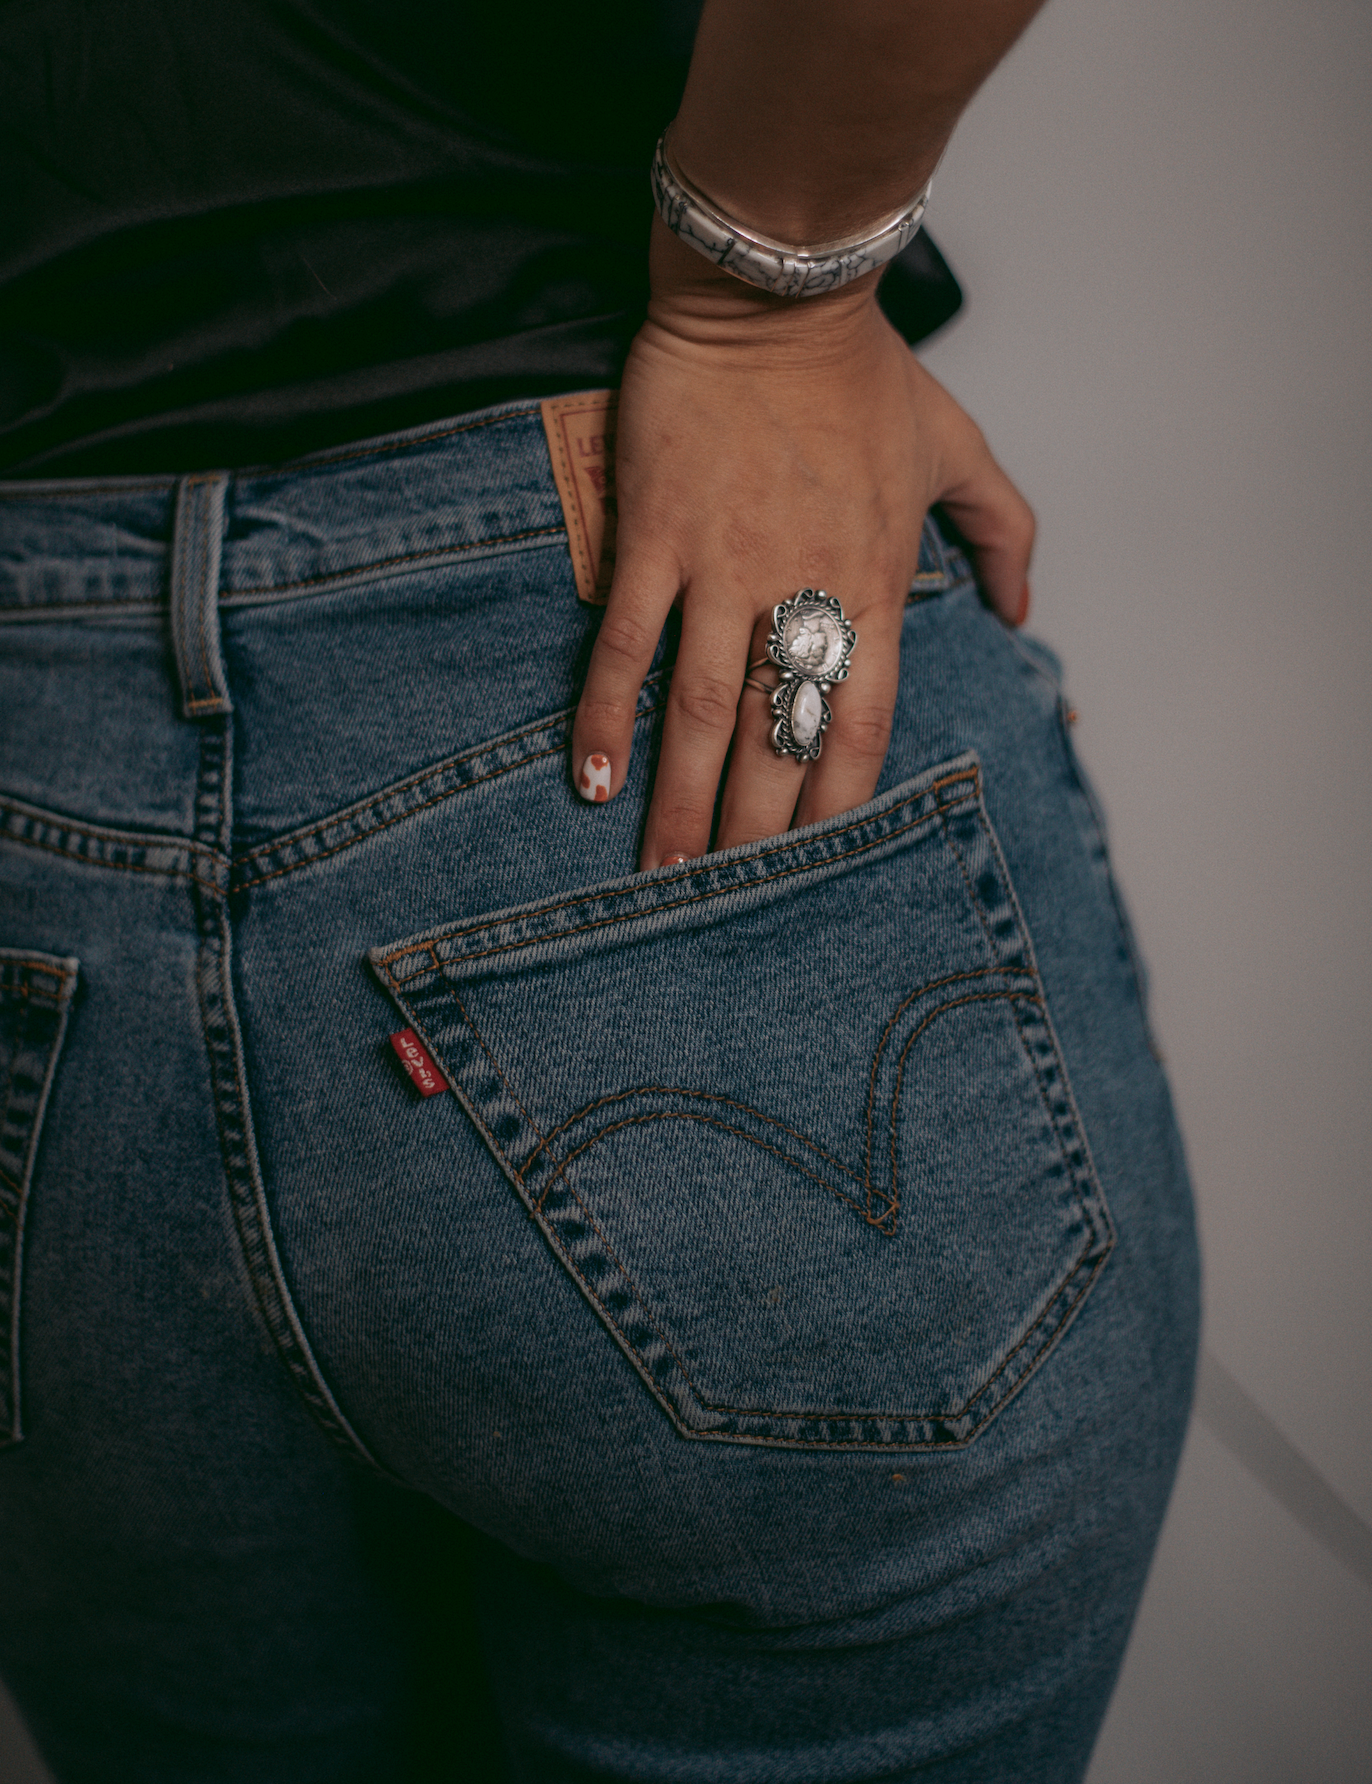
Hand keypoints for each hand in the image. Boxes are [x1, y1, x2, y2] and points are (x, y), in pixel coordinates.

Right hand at [571, 221, 1034, 868]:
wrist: (776, 292)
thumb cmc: (861, 372)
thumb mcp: (956, 445)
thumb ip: (1005, 531)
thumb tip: (1024, 611)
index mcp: (877, 587)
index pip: (862, 728)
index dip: (836, 809)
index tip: (815, 869)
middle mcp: (804, 592)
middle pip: (780, 741)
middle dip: (755, 834)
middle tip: (725, 904)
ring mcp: (725, 567)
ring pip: (704, 712)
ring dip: (680, 802)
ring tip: (659, 875)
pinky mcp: (657, 537)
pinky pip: (626, 642)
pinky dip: (605, 713)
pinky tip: (590, 778)